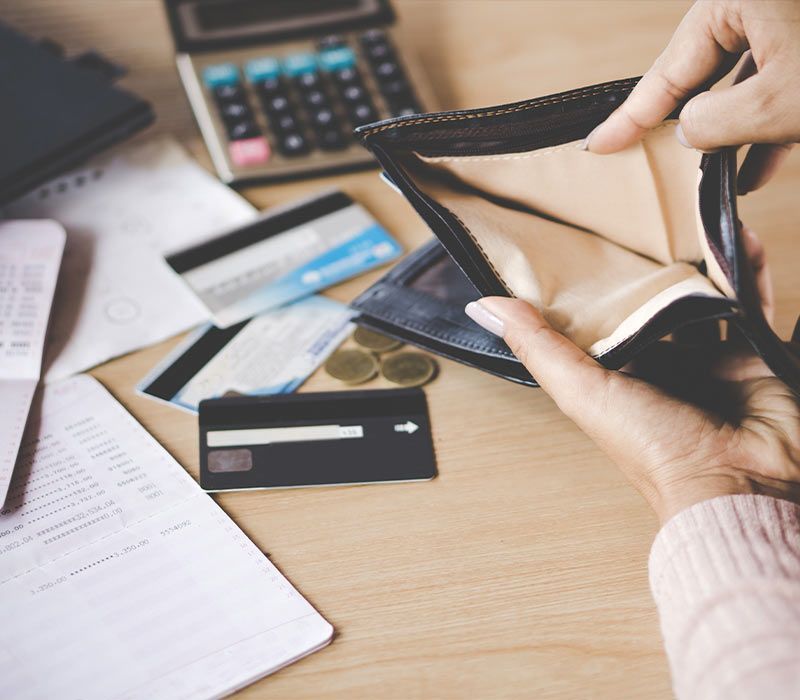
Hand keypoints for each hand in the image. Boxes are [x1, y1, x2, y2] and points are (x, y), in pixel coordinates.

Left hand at [464, 228, 799, 523]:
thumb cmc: (655, 450)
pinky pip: (751, 302)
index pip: (602, 320)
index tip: (582, 241)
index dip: (593, 286)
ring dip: (701, 262)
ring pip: (705, 298)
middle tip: (642, 221)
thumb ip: (538, 348)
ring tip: (691, 218)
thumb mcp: (582, 392)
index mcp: (619, 374)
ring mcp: (711, 359)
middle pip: (654, 305)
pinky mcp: (755, 354)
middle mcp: (664, 365)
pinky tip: (739, 236)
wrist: (737, 483)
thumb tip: (482, 306)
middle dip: (651, 269)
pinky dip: (749, 270)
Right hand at [585, 0, 799, 193]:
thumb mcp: (775, 104)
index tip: (598, 144)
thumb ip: (715, 123)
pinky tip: (756, 167)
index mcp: (733, 0)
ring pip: (739, 83)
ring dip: (731, 134)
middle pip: (699, 73)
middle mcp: (752, 1)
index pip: (667, 71)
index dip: (630, 116)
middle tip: (648, 163)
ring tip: (714, 178)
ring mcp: (784, 18)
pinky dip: (764, 124)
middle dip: (685, 125)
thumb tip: (685, 132)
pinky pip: (774, 82)